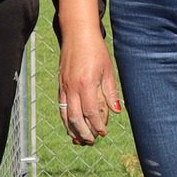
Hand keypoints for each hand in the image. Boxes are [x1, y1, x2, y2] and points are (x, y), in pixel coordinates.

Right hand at [58, 30, 121, 144]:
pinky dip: (65, 119)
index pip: (91, 112)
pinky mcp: (60, 85)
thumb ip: (111, 92)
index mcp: (86, 84)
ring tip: (80, 140)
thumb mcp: (108, 69)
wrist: (77, 34)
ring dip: (73, 130)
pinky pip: (61, 107)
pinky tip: (71, 126)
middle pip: (76, 118)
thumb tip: (116, 111)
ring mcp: (64, 86)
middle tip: (92, 142)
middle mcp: (73, 87)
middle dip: (84, 133)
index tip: (103, 133)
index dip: (97, 125)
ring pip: (66, 115)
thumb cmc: (95, 50)